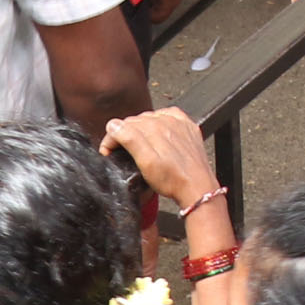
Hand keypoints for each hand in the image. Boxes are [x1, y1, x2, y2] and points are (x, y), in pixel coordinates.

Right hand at [102, 105, 222, 208]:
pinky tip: (158, 136)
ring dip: (140, 130)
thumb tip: (114, 125)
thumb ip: (130, 140)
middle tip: (120, 152)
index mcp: (154, 128)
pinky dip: (159, 123)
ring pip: (150, 118)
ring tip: (138, 146)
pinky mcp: (187, 127)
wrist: (197, 187)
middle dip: (124, 134)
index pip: (122, 125)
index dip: (111, 139)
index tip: (108, 151)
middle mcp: (166, 121)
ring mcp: (178, 123)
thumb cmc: (173, 180)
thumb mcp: (145, 163)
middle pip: (135, 121)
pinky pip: (168, 117)